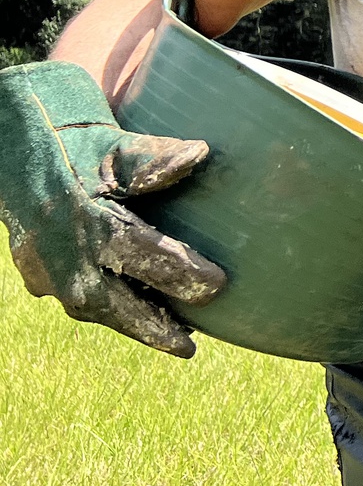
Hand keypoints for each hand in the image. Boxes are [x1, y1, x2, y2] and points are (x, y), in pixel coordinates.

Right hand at [0, 61, 225, 355]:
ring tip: (176, 339)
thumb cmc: (68, 137)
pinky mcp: (34, 270)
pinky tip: (144, 316)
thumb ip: (149, 156)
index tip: (218, 285)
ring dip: (130, 324)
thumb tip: (199, 155)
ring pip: (85, 305)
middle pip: (103, 298)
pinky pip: (74, 298)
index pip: (131, 249)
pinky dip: (111, 310)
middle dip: (148, 324)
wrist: (10, 139)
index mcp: (74, 211)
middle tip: (189, 348)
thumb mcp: (107, 141)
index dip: (175, 269)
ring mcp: (38, 263)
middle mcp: (53, 245)